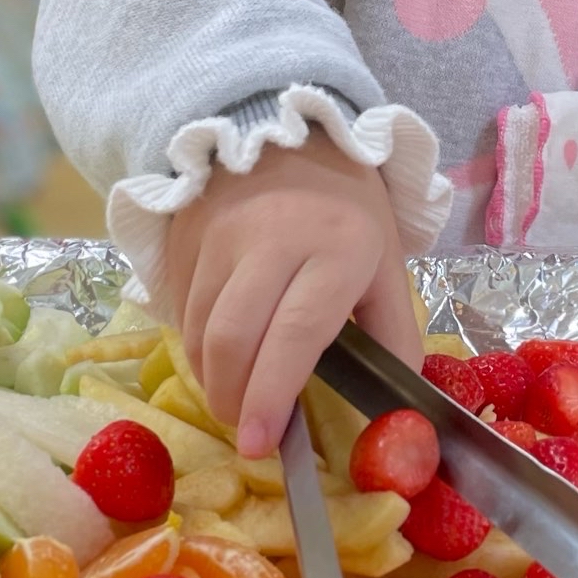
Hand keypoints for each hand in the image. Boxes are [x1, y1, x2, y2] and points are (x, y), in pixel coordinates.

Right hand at [157, 130, 421, 458]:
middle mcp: (273, 238)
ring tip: (234, 403)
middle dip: (234, 399)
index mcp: (337, 247)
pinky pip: (182, 310)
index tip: (263, 442)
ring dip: (212, 381)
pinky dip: (196, 351)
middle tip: (248, 433)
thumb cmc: (347, 211)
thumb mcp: (388, 264)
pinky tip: (218, 363)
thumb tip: (395, 414)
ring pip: (200, 329)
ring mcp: (221, 236)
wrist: (288, 134)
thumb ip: (393, 336)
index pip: (296, 333)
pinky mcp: (186, 239)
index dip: (274, 394)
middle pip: (234, 337)